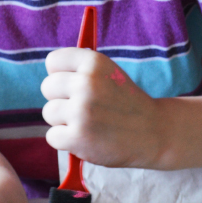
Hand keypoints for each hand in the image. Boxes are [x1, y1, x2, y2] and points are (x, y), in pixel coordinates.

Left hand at [41, 48, 162, 167]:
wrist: (154, 134)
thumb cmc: (124, 103)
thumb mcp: (109, 73)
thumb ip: (80, 69)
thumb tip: (49, 70)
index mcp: (94, 63)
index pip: (53, 61)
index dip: (61, 75)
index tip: (76, 85)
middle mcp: (87, 83)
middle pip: (47, 87)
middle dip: (61, 98)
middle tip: (85, 108)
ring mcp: (81, 111)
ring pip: (48, 112)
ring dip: (63, 121)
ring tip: (88, 124)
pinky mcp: (77, 137)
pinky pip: (52, 136)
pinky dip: (65, 141)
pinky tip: (86, 138)